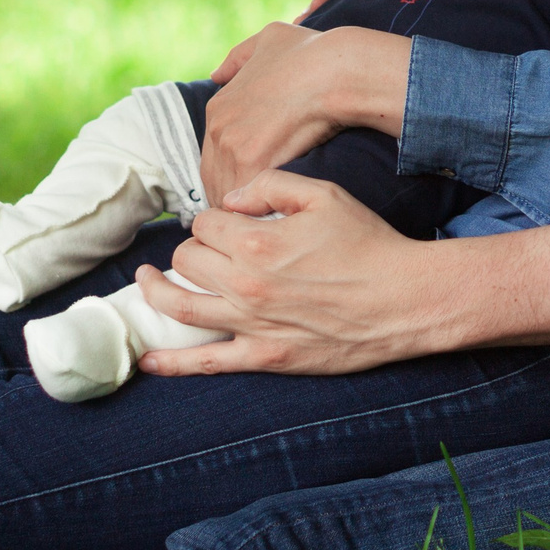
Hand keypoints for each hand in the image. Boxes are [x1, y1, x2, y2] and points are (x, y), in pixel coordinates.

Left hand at [133, 172, 449, 375]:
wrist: (404, 299)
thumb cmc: (367, 243)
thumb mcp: (323, 193)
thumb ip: (269, 185)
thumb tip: (229, 200)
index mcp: (257, 241)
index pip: (205, 224)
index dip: (213, 219)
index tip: (227, 223)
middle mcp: (246, 284)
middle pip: (187, 261)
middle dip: (191, 249)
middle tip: (207, 249)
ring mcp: (252, 325)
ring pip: (180, 306)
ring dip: (156, 292)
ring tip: (145, 281)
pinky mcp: (264, 357)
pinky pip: (206, 363)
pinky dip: (171, 363)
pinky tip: (147, 360)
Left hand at [199, 24, 411, 205]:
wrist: (336, 69)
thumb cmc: (311, 53)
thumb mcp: (268, 39)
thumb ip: (238, 58)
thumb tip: (216, 73)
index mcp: (218, 106)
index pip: (212, 157)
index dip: (231, 175)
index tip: (250, 188)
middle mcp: (218, 128)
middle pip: (215, 180)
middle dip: (235, 199)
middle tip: (259, 214)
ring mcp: (232, 147)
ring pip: (229, 194)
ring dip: (247, 210)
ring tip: (267, 224)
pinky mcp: (253, 163)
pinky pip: (248, 200)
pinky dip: (260, 213)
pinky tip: (277, 219)